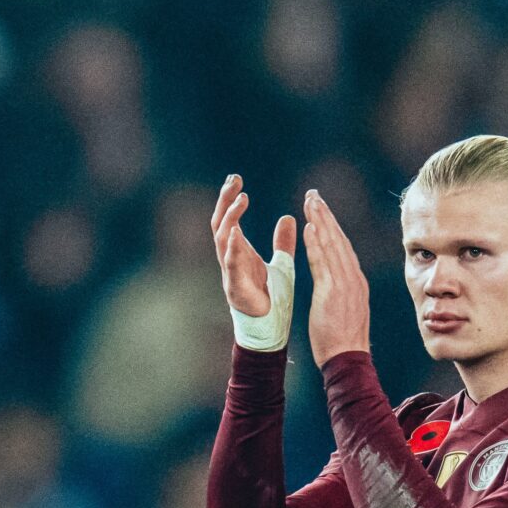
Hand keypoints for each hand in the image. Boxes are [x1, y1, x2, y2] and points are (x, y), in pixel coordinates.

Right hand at [211, 174, 295, 315]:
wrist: (270, 329)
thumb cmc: (271, 298)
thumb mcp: (281, 264)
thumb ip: (283, 243)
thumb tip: (288, 217)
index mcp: (240, 253)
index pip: (229, 219)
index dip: (230, 199)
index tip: (235, 178)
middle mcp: (231, 259)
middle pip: (220, 223)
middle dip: (224, 201)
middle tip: (233, 180)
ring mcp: (230, 273)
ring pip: (222, 240)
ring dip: (230, 218)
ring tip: (240, 199)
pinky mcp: (236, 288)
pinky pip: (230, 265)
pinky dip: (231, 248)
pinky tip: (234, 231)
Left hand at [302, 189, 370, 367]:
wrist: (347, 358)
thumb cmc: (343, 339)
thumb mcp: (346, 308)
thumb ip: (343, 290)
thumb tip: (338, 280)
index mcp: (356, 281)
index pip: (343, 247)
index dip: (331, 226)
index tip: (321, 210)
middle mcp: (353, 278)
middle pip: (339, 240)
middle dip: (326, 216)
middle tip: (314, 195)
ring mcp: (345, 284)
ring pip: (332, 246)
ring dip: (321, 222)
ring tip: (310, 203)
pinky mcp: (333, 292)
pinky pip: (323, 263)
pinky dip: (317, 244)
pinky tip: (309, 228)